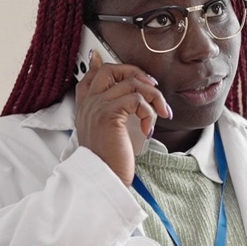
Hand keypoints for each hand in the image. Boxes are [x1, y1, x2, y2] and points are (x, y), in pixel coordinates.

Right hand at [73, 50, 170, 184]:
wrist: (104, 179)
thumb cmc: (109, 161)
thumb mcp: (108, 134)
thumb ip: (113, 114)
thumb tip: (132, 100)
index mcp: (85, 107)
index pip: (92, 75)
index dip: (110, 66)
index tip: (131, 73)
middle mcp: (89, 103)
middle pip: (111, 70)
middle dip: (136, 73)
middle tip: (152, 87)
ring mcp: (97, 106)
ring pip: (131, 83)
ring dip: (153, 96)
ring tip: (160, 112)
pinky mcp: (109, 114)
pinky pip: (136, 100)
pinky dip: (149, 112)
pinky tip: (148, 128)